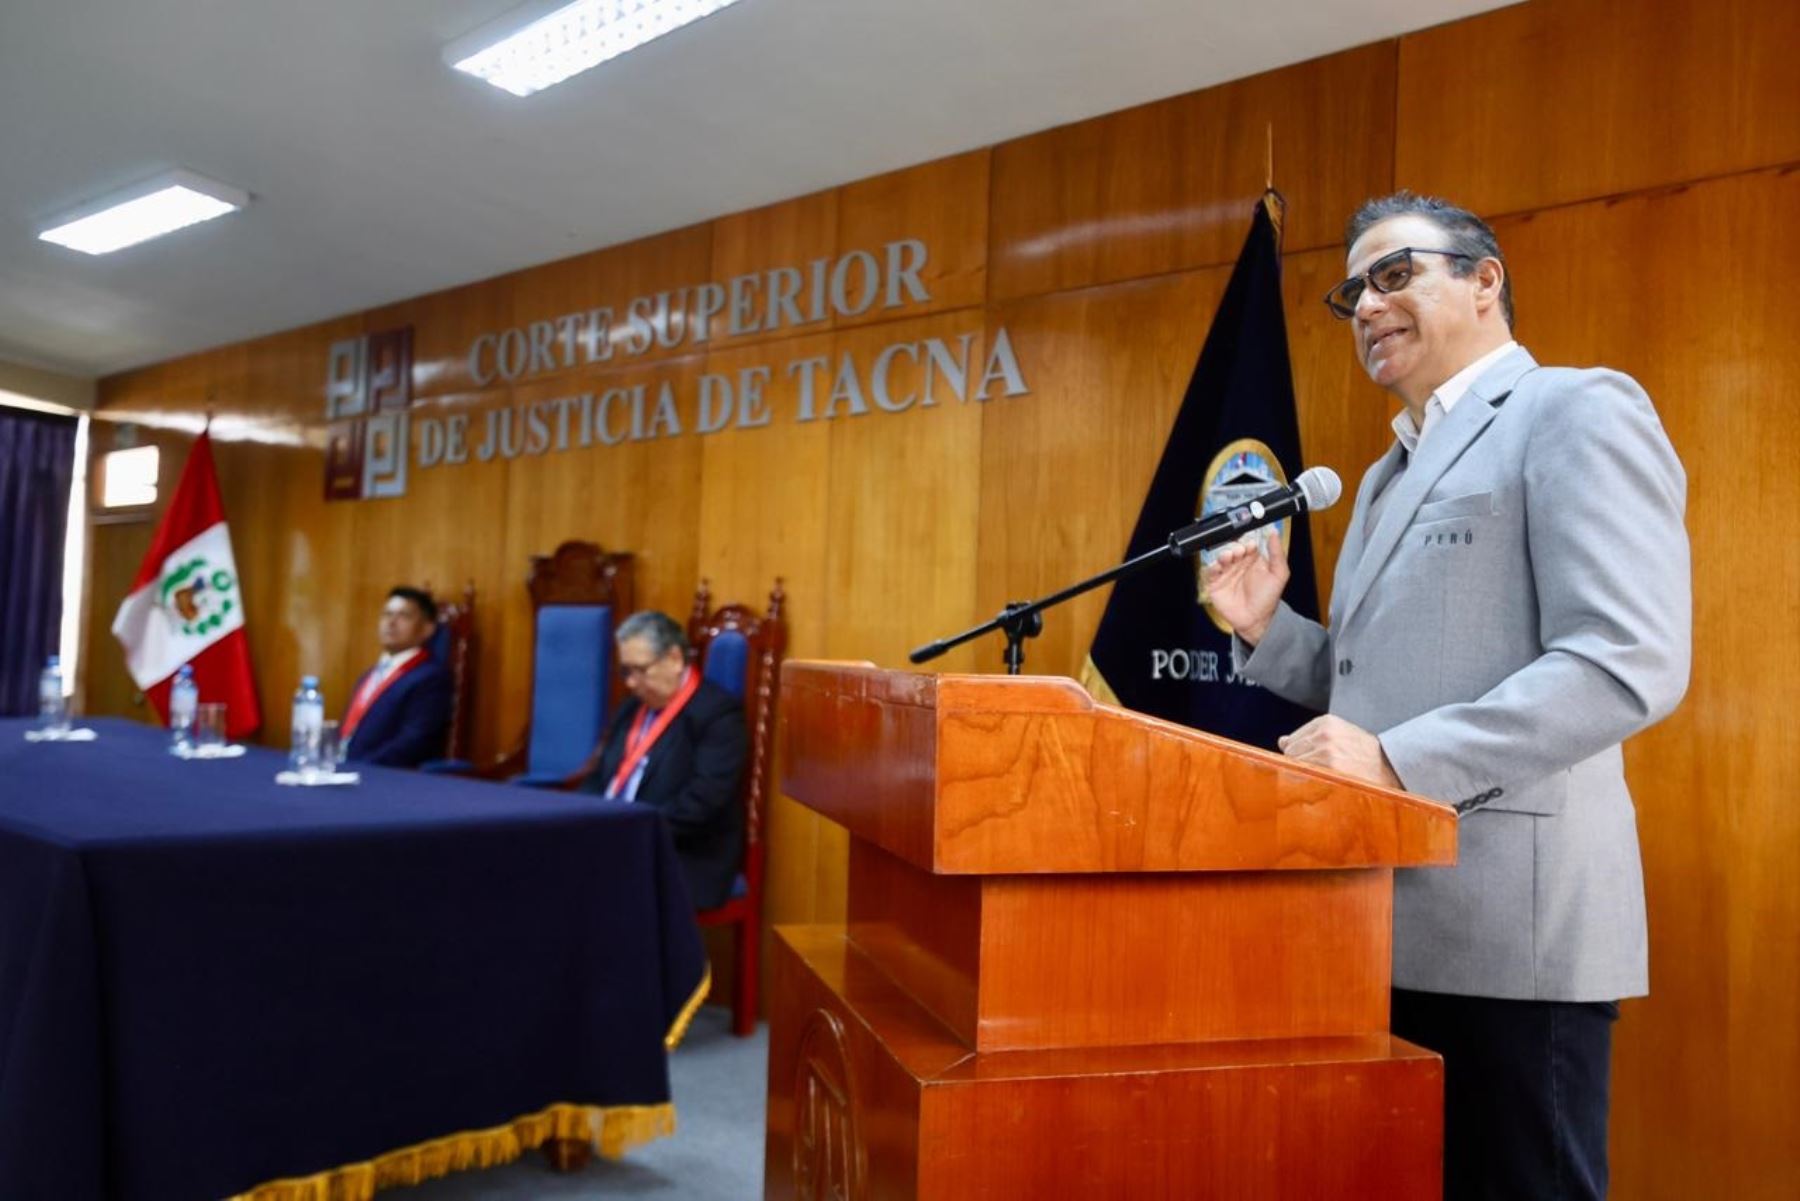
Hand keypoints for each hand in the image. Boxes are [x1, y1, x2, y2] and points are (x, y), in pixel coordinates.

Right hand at [1201, 533, 1288, 644]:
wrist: (1256, 620)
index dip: (1247, 540)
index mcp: (1253, 559)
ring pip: (1220, 557)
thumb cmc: (1267, 599)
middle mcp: (1239, 564)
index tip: (1250, 544)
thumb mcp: (1279, 574)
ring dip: (1223, 554)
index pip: (1247, 543)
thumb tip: (1274, 533)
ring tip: (1229, 556)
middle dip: (1234, 546)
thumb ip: (1277, 553)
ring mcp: (1226, 573)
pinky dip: (1212, 567)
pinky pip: (1210, 572)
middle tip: (1240, 550)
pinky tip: (1219, 567)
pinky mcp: (1215, 583)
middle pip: (1232, 548)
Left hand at [1279, 715, 1401, 788]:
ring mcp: (1325, 753)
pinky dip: (1308, 785)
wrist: (1392, 768)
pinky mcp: (1329, 770)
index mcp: (1325, 723)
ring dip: (1305, 776)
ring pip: (1295, 768)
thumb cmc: (1365, 755)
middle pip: (1290, 754)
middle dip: (1300, 764)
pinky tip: (1323, 786)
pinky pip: (1303, 779)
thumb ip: (1310, 736)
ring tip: (1327, 779)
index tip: (1311, 763)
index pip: (1291, 741)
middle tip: (1322, 773)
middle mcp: (1323, 735)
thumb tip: (1282, 742)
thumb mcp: (1340, 734)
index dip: (1299, 755)